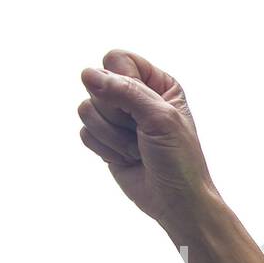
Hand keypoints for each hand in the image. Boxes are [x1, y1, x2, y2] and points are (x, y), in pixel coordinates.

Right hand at [78, 50, 218, 231]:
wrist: (177, 203)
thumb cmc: (179, 160)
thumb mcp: (160, 119)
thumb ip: (125, 91)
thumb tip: (87, 74)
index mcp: (157, 82)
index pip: (117, 59)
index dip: (121, 82)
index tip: (142, 108)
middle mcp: (135, 96)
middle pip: (97, 84)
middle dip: (117, 115)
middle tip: (142, 134)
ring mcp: (117, 118)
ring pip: (86, 109)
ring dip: (113, 136)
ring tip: (137, 149)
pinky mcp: (104, 139)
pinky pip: (84, 132)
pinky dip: (106, 150)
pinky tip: (127, 159)